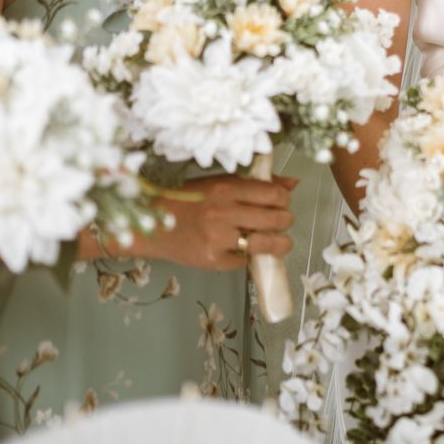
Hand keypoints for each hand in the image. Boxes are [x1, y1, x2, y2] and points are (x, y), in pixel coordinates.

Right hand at [139, 173, 295, 270]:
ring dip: (280, 245)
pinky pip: (244, 261)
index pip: (273, 193)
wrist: (150, 227)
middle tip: (282, 223)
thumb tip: (292, 183)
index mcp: (226, 188)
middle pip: (276, 219)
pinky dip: (248, 257)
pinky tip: (245, 251)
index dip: (284, 200)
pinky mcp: (212, 260)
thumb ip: (254, 184)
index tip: (282, 203)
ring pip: (266, 244)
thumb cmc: (185, 200)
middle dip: (286, 221)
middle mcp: (223, 212)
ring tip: (280, 243)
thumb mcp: (218, 184)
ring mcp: (218, 238)